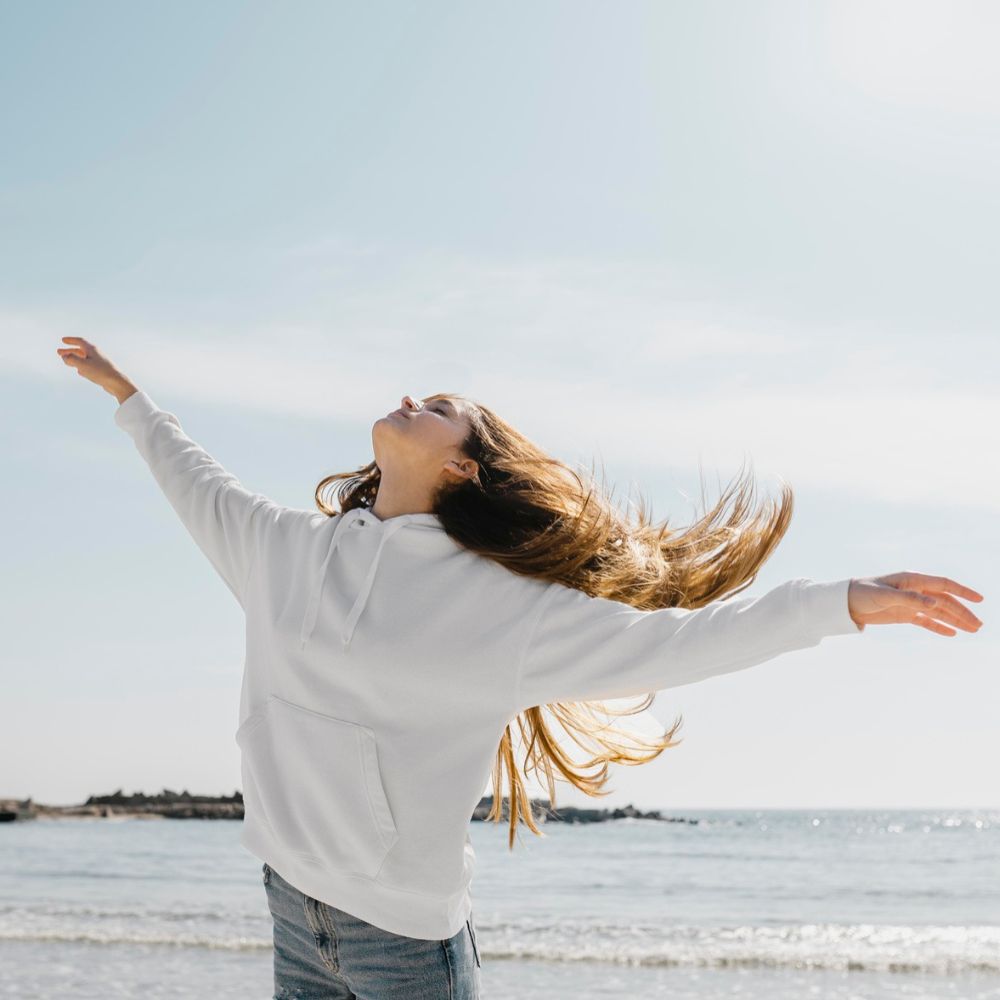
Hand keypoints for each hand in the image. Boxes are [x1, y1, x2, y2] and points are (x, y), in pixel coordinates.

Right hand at [56, 337, 133, 399]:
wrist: (117, 383)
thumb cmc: (100, 372)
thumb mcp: (82, 365)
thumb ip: (71, 359)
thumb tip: (64, 356)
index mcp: (92, 349)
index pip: (80, 341)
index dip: (71, 340)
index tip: (63, 340)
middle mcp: (97, 354)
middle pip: (80, 350)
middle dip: (69, 351)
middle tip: (59, 352)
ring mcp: (100, 363)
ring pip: (85, 359)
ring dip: (75, 359)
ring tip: (66, 361)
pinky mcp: (102, 371)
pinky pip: (90, 367)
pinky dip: (82, 366)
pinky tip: (79, 371)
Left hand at [848, 573, 983, 635]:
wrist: (845, 603)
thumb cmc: (863, 592)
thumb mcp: (885, 595)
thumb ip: (910, 599)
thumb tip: (934, 603)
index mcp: (912, 580)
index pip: (943, 584)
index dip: (962, 591)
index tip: (980, 599)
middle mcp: (915, 590)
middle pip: (945, 601)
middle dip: (963, 612)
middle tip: (979, 625)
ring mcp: (911, 603)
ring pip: (939, 612)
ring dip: (955, 620)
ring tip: (973, 630)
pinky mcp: (904, 614)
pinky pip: (926, 621)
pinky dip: (939, 627)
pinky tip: (952, 633)